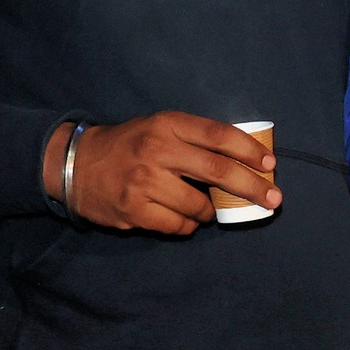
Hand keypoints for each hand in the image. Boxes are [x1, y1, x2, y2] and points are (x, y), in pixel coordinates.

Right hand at [49, 113, 276, 235]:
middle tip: (273, 200)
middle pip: (218, 171)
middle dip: (252, 187)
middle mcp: (157, 150)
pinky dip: (187, 224)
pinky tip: (182, 218)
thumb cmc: (128, 145)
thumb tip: (244, 160)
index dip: (249, 150)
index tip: (270, 164)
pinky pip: (178, 224)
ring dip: (210, 212)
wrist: (76, 164)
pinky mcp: (135, 210)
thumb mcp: (159, 128)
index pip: (219, 135)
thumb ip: (194, 139)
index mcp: (167, 124)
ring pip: (199, 205)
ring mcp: (145, 181)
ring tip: (204, 209)